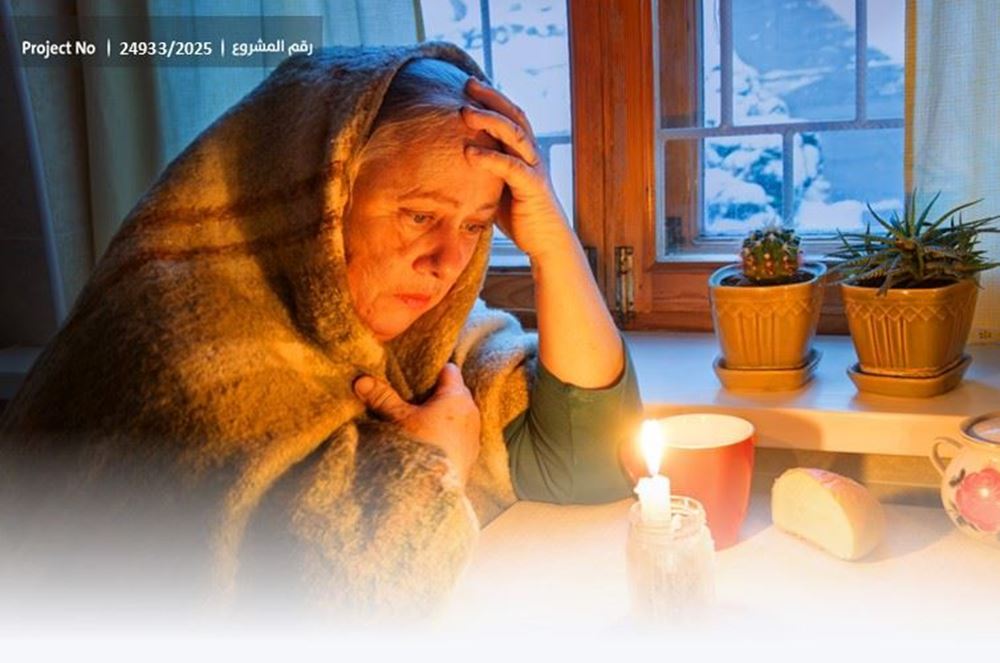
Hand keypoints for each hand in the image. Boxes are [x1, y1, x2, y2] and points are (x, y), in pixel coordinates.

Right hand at [353, 363, 480, 486]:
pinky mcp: (472, 452)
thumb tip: (362, 380)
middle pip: (456, 391)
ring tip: (424, 417)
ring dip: (445, 413)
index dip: (434, 369)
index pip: (449, 370)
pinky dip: (450, 432)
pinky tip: (434, 439)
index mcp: (456, 397)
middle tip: (416, 394)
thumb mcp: (398, 419)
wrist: (435, 489)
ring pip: (460, 413)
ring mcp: (474, 433)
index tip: (418, 372)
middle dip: (438, 391)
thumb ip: (383, 397)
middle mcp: (471, 411)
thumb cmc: (421, 447)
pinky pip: (462, 433)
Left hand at [461, 77, 573, 260]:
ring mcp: (535, 169)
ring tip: (465, 112)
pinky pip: (511, 167)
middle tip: (468, 84)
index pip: (510, 116)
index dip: (492, 98)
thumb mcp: (498, 187)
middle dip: (491, 98)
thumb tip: (454, 163)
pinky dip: (489, 158)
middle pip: (514, 116)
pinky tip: (469, 153)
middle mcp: (533, 155)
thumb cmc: (520, 216)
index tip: (469, 85)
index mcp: (525, 152)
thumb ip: (485, 171)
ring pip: (514, 135)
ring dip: (490, 120)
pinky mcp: (533, 187)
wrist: (547, 243)